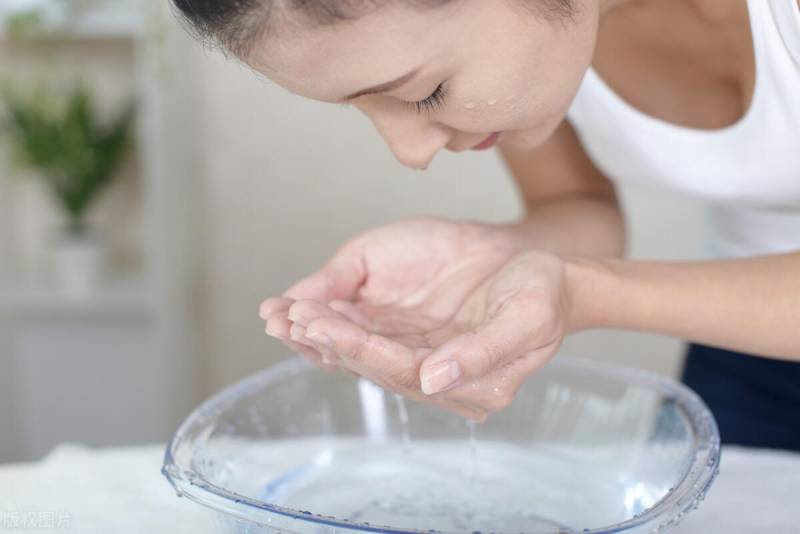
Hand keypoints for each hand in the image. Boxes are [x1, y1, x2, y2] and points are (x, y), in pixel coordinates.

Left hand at [260, 216, 571, 419]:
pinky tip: (298, 308)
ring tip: (279, 314)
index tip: (321, 325)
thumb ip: (481, 353)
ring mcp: (422, 356)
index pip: (404, 371)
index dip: (360, 350)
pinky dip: (331, 320)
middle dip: (328, 340)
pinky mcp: (409, 335)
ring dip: (319, 334)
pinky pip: (364, 334)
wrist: (542, 267)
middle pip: (374, 365)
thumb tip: (432, 380)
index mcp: (472, 385)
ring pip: (362, 352)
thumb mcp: (526, 318)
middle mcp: (439, 378)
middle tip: (287, 317)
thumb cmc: (542, 292)